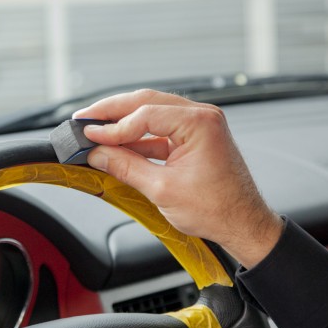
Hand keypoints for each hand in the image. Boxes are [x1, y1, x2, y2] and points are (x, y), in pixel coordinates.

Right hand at [74, 89, 282, 266]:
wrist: (243, 224)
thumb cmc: (217, 209)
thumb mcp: (162, 189)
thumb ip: (125, 167)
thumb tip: (97, 153)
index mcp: (199, 122)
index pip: (144, 114)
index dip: (113, 126)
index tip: (89, 135)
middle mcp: (201, 117)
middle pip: (145, 102)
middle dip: (112, 112)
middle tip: (84, 119)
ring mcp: (198, 126)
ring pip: (150, 113)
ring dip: (122, 123)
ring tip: (96, 131)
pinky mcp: (193, 138)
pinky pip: (159, 130)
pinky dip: (137, 137)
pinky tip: (117, 145)